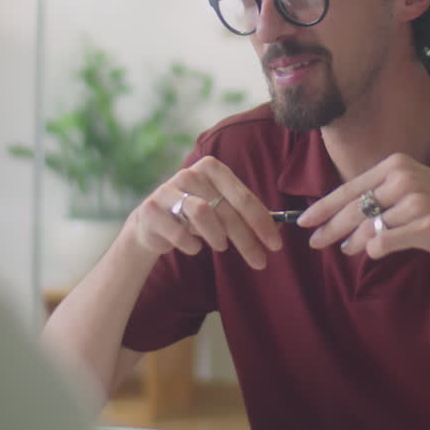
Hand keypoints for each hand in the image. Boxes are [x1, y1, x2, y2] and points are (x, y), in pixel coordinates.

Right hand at [128, 156, 281, 268]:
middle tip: (259, 261)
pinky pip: (179, 232)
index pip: (244, 197)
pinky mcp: (151, 210)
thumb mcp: (220, 210)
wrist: (152, 224)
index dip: (262, 222)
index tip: (276, 245)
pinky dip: (192, 245)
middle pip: (226, 209)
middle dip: (246, 239)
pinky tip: (194, 247)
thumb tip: (278, 231)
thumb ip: (245, 215)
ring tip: (221, 246)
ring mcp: (168, 190)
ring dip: (217, 236)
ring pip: (202, 212)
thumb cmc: (193, 216)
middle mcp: (189, 173)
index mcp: (212, 168)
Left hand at [297, 153, 429, 267]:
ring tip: (347, 249)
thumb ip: (379, 198)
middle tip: (315, 242)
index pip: (351, 188)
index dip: (324, 206)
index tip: (304, 220)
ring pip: (367, 227)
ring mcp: (416, 200)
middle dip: (330, 227)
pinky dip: (374, 249)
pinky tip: (372, 252)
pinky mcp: (425, 223)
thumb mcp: (412, 191)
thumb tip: (341, 218)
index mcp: (397, 164)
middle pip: (354, 208)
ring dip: (352, 241)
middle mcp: (404, 178)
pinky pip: (385, 241)